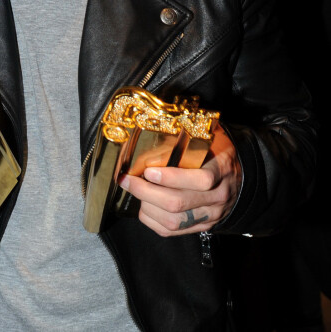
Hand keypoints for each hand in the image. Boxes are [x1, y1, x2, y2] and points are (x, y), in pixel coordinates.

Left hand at [118, 124, 240, 236]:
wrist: (240, 177)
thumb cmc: (218, 151)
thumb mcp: (210, 137)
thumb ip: (188, 137)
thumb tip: (155, 135)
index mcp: (221, 170)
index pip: (200, 180)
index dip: (171, 177)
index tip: (148, 170)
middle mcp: (217, 196)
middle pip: (178, 202)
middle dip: (146, 191)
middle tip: (128, 179)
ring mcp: (210, 215)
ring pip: (173, 220)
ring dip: (147, 206)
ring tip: (133, 191)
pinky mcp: (201, 226)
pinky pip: (173, 232)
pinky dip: (152, 221)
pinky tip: (143, 207)